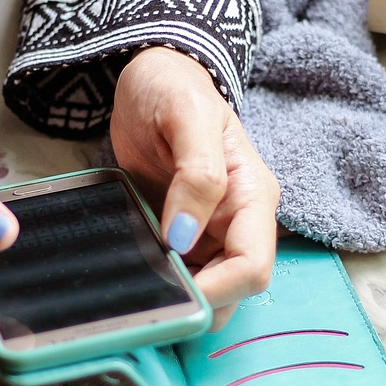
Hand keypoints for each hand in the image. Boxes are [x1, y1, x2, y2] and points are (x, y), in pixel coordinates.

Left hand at [110, 47, 280, 327]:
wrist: (151, 80)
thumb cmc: (172, 88)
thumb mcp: (185, 115)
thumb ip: (196, 174)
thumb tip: (185, 237)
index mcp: (252, 197)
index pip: (252, 267)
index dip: (216, 289)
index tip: (169, 285)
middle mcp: (240, 223)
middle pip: (234, 293)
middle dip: (197, 305)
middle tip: (145, 297)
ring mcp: (213, 234)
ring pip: (209, 296)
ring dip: (177, 301)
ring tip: (135, 289)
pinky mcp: (185, 240)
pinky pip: (181, 279)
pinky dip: (159, 287)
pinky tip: (132, 279)